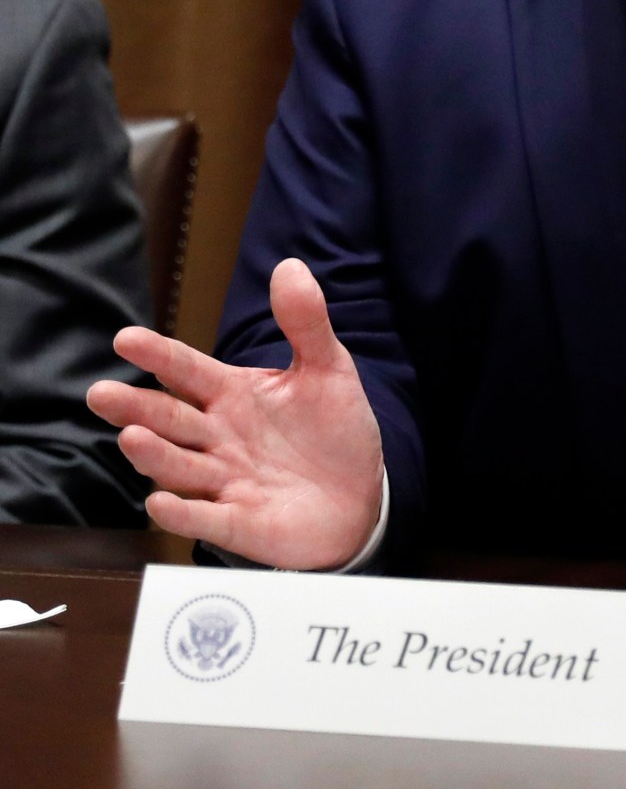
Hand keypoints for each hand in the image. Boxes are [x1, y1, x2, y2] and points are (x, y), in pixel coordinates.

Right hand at [83, 259, 384, 569]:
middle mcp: (218, 438)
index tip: (125, 339)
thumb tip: (290, 266)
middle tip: (101, 393)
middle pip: (170, 420)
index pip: (188, 371)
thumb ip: (305, 324)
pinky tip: (160, 503)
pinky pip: (206, 519)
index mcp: (233, 396)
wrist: (360, 497)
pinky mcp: (239, 522)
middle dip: (136, 408)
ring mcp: (224, 481)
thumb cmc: (333, 432)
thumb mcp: (328, 371)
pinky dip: (183, 513)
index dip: (159, 356)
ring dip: (155, 455)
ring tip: (131, 437)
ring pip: (180, 467)